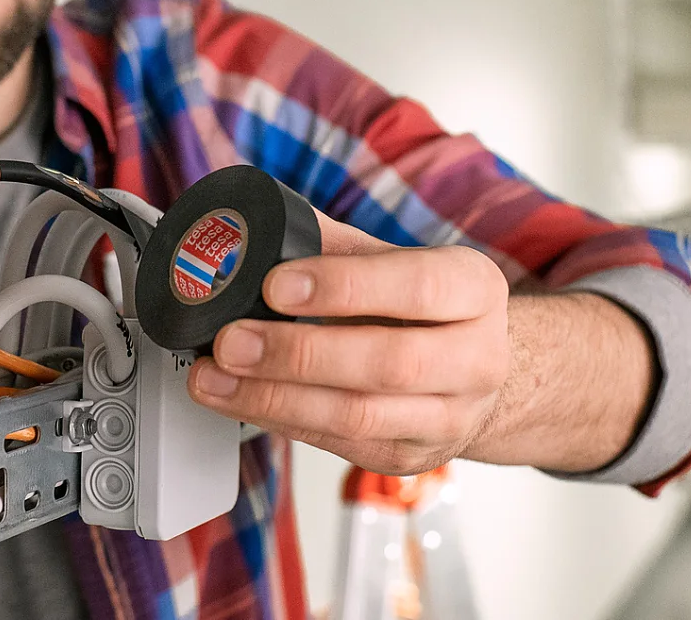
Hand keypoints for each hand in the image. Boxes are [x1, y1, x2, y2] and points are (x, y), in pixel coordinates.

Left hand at [187, 212, 510, 474]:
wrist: (472, 373)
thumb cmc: (422, 307)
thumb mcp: (393, 261)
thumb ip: (332, 244)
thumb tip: (252, 232)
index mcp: (474, 288)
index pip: (417, 286)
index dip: (344, 287)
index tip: (277, 285)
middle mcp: (475, 358)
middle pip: (388, 363)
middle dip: (299, 353)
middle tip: (231, 340)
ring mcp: (447, 417)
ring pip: (358, 414)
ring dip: (274, 397)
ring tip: (214, 377)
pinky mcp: (407, 457)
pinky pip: (337, 443)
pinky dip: (277, 419)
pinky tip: (236, 399)